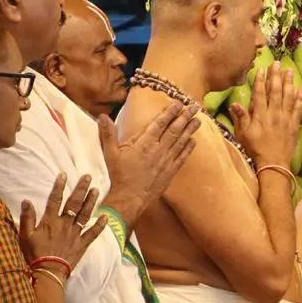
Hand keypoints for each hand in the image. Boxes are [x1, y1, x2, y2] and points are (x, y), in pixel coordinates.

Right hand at [20, 173, 109, 274]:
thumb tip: (26, 200)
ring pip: (85, 214)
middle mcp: (65, 224)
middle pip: (74, 203)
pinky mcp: (82, 244)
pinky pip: (93, 233)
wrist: (47, 272)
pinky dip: (100, 225)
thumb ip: (27, 218)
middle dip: (81, 189)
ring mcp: (75, 234)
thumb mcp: (25, 236)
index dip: (59, 186)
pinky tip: (105, 217)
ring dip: (91, 202)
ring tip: (97, 190)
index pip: (55, 199)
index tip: (63, 174)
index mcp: (50, 221)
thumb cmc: (33, 254)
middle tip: (88, 177)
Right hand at [99, 101, 200, 222]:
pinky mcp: (170, 172)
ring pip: (180, 142)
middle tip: (194, 107)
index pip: (159, 124)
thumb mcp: (110, 153)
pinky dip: (188, 149)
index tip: (178, 103)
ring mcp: (166, 161)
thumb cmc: (119, 176)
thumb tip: (102, 116)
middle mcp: (158, 150)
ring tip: (198, 120)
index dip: (169, 112)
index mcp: (144, 143)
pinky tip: (194, 141)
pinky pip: (182, 158)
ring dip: (190, 130)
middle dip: (184, 117)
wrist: (129, 199)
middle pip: (174, 130)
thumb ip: (107, 134)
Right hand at [231, 66, 301, 168]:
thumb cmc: (255, 149)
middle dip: (276, 76)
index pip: (260, 94)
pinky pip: (298, 109)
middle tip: (278, 63)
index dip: (260, 81)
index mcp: (259, 115)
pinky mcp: (294, 124)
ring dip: (289, 83)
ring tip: (290, 71)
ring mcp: (285, 118)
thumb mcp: (243, 134)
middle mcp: (273, 114)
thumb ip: (240, 117)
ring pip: (287, 97)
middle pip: (275, 91)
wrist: (273, 163)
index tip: (262, 69)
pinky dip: (300, 98)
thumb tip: (234, 103)